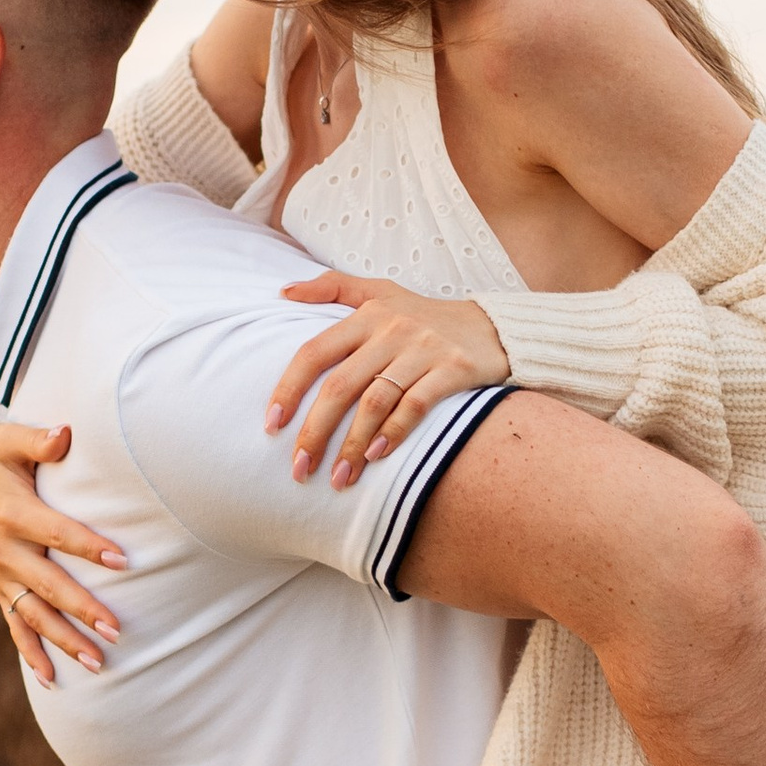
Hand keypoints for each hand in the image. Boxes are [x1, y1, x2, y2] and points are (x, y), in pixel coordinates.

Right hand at [0, 420, 125, 687]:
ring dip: (64, 641)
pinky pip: (14, 625)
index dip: (88, 546)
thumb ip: (38, 440)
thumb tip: (66, 434)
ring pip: (34, 615)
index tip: (123, 561)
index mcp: (12, 513)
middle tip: (116, 629)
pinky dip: (31, 653)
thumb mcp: (7, 438)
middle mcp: (3, 550)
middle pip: (48, 585)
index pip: (56, 533)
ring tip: (98, 663)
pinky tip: (53, 679)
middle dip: (82, 609)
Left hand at [267, 272, 509, 487]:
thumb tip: (282, 292)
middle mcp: (392, 330)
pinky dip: (393, 434)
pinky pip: (416, 406)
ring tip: (337, 478)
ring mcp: (423, 350)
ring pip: (375, 403)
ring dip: (352, 445)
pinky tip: (375, 458)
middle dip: (315, 431)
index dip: (289, 389)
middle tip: (299, 467)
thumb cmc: (424, 315)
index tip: (271, 425)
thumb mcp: (379, 290)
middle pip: (340, 386)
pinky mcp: (452, 370)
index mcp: (367, 314)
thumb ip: (332, 287)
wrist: (493, 327)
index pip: (315, 352)